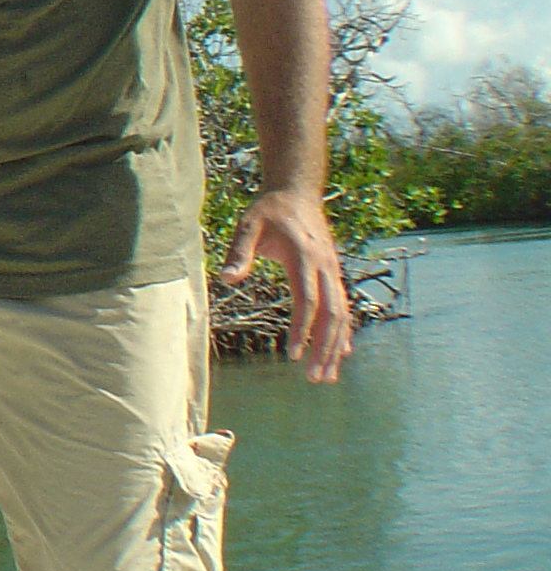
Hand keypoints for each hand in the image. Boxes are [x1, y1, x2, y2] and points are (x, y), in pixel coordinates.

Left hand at [219, 186, 352, 382]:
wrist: (297, 192)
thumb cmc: (269, 211)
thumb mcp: (247, 225)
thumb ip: (239, 252)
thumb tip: (226, 279)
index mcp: (304, 257)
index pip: (306, 301)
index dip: (301, 329)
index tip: (292, 354)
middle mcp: (326, 267)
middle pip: (331, 315)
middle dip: (324, 348)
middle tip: (314, 378)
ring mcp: (334, 271)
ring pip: (342, 315)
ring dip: (336, 346)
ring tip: (326, 375)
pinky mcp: (335, 274)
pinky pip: (343, 307)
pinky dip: (343, 332)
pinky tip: (341, 353)